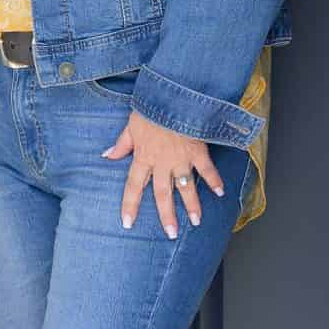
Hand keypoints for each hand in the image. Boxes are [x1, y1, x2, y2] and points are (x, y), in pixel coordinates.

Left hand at [104, 110, 224, 237]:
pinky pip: (207, 169)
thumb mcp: (131, 125)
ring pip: (185, 187)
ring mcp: (181, 158)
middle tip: (170, 233)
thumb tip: (107, 155)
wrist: (172, 95)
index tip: (128, 223)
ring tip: (196, 221)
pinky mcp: (198, 151)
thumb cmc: (150, 108)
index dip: (130, 205)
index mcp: (143, 157)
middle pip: (162, 194)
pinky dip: (214, 180)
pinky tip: (220, 193)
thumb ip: (122, 143)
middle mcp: (161, 162)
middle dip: (166, 215)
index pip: (133, 186)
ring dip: (192, 205)